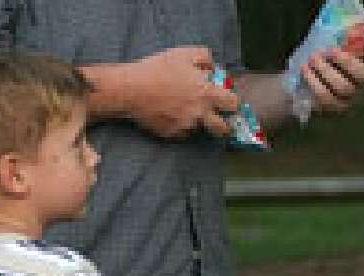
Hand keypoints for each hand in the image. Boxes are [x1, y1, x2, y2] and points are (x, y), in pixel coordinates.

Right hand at [121, 46, 240, 137]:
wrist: (131, 89)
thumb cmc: (157, 69)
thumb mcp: (183, 54)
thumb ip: (205, 59)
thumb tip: (214, 69)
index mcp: (206, 93)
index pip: (233, 104)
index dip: (232, 103)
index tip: (227, 102)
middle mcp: (199, 113)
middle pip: (223, 129)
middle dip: (224, 126)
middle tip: (218, 119)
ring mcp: (186, 126)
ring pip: (199, 129)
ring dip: (196, 122)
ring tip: (182, 110)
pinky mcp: (172, 134)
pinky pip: (181, 132)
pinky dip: (178, 125)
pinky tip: (168, 113)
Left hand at [301, 45, 363, 114]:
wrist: (300, 84)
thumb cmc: (319, 62)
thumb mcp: (330, 47)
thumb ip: (341, 40)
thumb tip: (353, 29)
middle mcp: (361, 83)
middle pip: (362, 75)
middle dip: (344, 61)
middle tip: (327, 51)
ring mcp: (349, 98)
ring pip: (344, 87)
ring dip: (325, 70)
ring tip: (312, 59)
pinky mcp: (335, 109)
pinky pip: (327, 99)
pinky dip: (314, 82)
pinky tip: (306, 71)